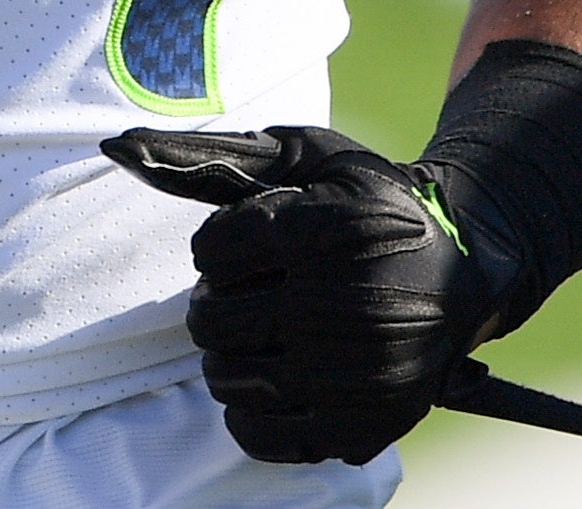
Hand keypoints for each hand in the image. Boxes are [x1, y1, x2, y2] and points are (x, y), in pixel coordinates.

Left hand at [106, 123, 514, 465]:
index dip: (222, 242)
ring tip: (271, 328)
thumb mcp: (307, 157)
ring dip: (232, 352)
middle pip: (209, 319)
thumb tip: (118, 148)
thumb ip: (213, 154)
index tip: (257, 240)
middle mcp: (343, 307)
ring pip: (224, 378)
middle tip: (258, 288)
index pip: (210, 249)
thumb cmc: (370, 204)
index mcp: (328, 232)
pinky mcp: (358, 428)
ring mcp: (352, 377)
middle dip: (220, 298)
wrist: (463, 268)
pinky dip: (250, 407)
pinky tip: (280, 372)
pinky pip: (255, 433)